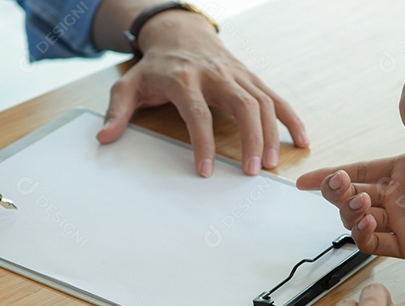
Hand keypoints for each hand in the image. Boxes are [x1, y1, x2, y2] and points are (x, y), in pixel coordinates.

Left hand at [96, 11, 308, 176]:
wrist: (180, 34)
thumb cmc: (156, 66)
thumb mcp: (129, 84)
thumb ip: (117, 112)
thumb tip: (104, 137)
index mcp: (184, 80)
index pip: (198, 113)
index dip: (203, 142)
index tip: (207, 170)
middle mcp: (216, 75)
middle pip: (242, 105)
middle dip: (250, 138)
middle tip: (251, 171)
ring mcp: (237, 75)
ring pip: (263, 101)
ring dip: (270, 134)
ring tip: (270, 165)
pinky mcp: (251, 78)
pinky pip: (276, 97)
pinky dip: (290, 118)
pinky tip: (300, 141)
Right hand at [297, 81, 404, 271]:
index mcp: (404, 170)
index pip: (357, 170)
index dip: (330, 176)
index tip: (304, 181)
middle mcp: (399, 196)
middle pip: (350, 196)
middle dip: (337, 193)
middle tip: (340, 188)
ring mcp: (403, 222)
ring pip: (357, 220)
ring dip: (350, 213)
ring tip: (361, 205)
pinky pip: (375, 244)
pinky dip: (363, 238)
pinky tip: (365, 227)